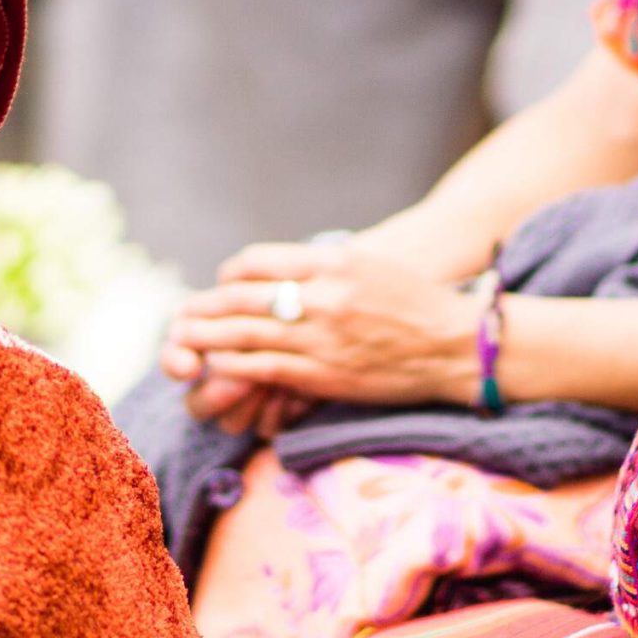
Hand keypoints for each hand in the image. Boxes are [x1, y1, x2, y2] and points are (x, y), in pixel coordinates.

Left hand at [165, 241, 483, 408]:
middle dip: (205, 307)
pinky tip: (219, 367)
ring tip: (185, 342)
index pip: (259, 262)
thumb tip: (280, 270)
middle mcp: (322, 296)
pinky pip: (265, 369)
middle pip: (242, 298)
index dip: (231, 274)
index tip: (223, 284)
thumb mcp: (368, 265)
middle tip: (182, 314)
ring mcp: (321, 337)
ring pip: (245, 335)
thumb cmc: (415, 301)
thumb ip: (323, 265)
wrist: (455, 344)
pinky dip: (235, 367)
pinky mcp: (324, 374)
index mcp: (332, 262)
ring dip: (208, 338)